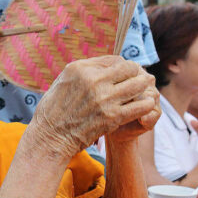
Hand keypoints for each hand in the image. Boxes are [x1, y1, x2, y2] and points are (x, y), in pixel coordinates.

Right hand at [30, 56, 156, 157]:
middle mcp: (93, 80)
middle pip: (128, 68)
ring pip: (138, 84)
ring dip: (144, 86)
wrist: (50, 137)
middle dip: (136, 73)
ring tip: (146, 90)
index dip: (122, 66)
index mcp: (80, 68)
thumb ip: (84, 71)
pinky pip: (139, 106)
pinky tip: (146, 105)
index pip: (113, 59)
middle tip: (139, 79)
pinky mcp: (112, 117)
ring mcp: (103, 98)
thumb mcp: (63, 81)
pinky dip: (146, 104)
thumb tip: (106, 64)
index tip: (125, 74)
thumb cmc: (54, 111)